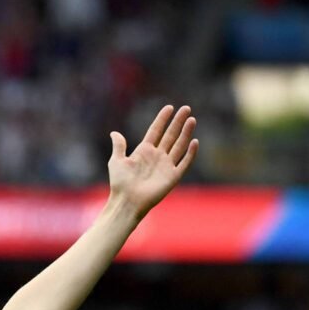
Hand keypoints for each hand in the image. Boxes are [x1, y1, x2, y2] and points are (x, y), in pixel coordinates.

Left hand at [108, 104, 198, 220]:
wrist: (127, 201)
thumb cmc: (120, 183)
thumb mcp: (116, 161)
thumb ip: (119, 146)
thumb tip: (114, 133)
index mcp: (144, 151)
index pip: (156, 131)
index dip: (162, 119)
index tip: (169, 107)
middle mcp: (157, 156)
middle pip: (170, 135)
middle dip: (178, 122)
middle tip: (186, 108)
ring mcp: (166, 166)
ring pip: (179, 145)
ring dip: (186, 133)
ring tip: (191, 119)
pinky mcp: (172, 177)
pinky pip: (184, 163)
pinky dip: (190, 153)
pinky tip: (194, 141)